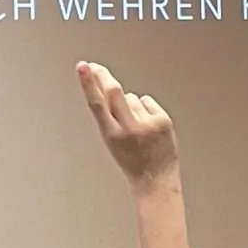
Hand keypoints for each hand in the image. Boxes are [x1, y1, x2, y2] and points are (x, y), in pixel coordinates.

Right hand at [76, 61, 179, 190]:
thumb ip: (109, 117)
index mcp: (112, 136)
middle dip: (103, 76)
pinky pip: (147, 102)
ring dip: (131, 105)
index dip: (88, 83)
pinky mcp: (163, 120)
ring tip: (137, 127)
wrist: (156, 179)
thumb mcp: (111, 142)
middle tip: (96, 67)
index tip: (83, 67)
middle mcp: (129, 129)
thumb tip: (106, 86)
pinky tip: (148, 124)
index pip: (97, 104)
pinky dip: (146, 108)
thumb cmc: (132, 162)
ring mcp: (148, 124)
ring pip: (131, 98)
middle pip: (114, 91)